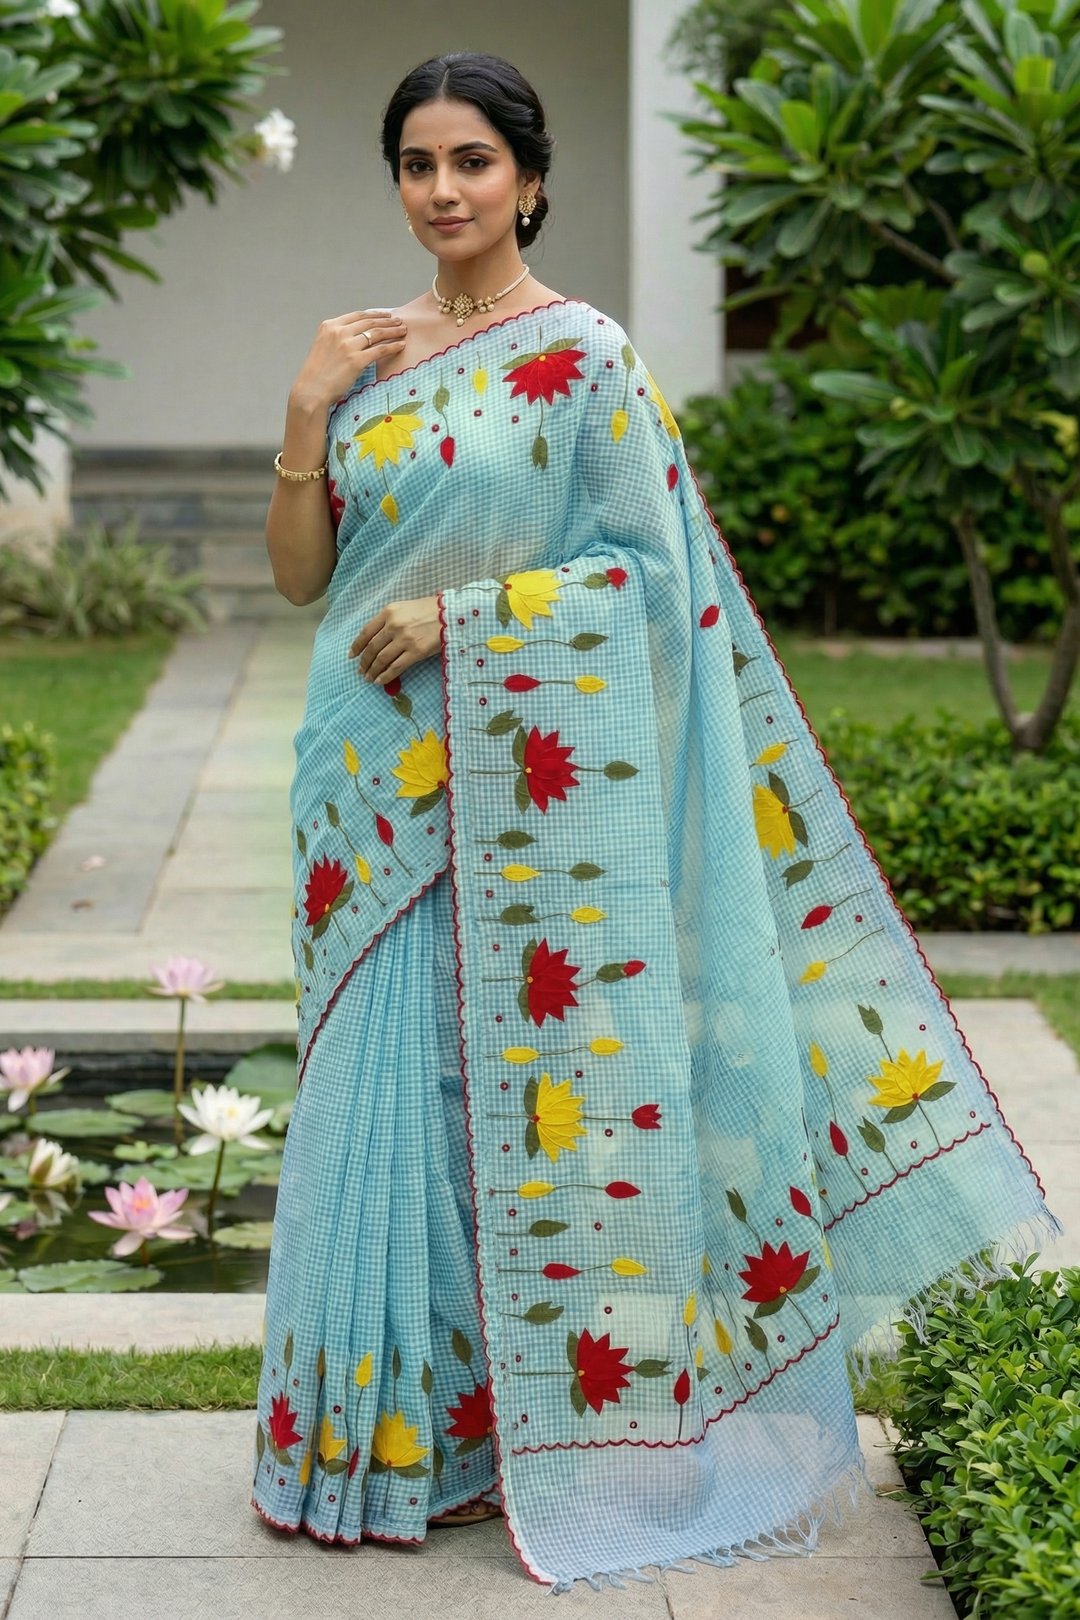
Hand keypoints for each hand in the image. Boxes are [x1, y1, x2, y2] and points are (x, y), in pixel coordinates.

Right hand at [289, 310, 406, 412]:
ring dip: (393, 331)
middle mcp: (339, 332)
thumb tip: (356, 337)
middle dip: (387, 321)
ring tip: (403, 331)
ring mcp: (348, 346)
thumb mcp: (323, 346)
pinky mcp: (356, 360)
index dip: (374, 314)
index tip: (385, 315)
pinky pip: (380, 350)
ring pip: (377, 334)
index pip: (357, 316)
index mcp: (329, 326)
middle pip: (369, 322)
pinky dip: (393, 346)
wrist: (311, 390)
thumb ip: (337, 338)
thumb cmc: (317, 374)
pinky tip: (401, 345)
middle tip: (399, 322)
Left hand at [350, 595, 440, 684]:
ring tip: (368, 678)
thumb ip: (389, 620)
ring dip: (372, 671)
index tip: (352, 655)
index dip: (357, 646)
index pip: (366, 632)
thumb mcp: (405, 607)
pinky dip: (386, 676)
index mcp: (389, 612)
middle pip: (372, 648)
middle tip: (361, 671)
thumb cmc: (430, 609)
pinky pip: (396, 667)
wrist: (451, 614)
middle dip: (364, 662)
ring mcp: (404, 640)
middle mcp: (394, 626)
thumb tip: (376, 639)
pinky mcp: (416, 652)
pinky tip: (380, 681)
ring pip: (382, 659)